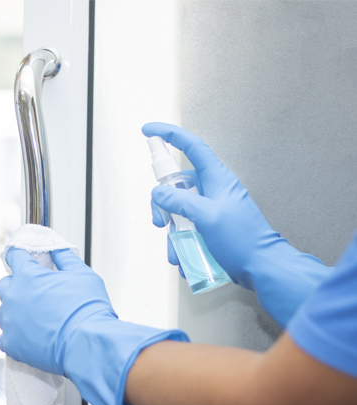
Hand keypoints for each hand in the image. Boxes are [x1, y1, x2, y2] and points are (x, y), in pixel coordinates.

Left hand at [0, 247, 187, 404]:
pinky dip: (20, 328)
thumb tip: (62, 247)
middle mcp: (18, 297)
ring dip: (20, 304)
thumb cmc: (92, 310)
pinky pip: (9, 332)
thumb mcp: (83, 275)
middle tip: (41, 284)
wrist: (92, 345)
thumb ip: (68, 258)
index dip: (22, 252)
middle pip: (8, 280)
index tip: (25, 252)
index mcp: (32, 277)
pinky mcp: (16, 342)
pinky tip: (38, 327)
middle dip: (23, 279)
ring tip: (43, 309)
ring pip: (7, 306)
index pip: (15, 255)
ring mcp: (14, 321)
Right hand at [143, 122, 332, 327]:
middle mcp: (212, 189)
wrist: (262, 266)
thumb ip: (180, 202)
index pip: (190, 146)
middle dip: (163, 205)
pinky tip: (183, 258)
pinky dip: (181, 241)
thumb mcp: (207, 217)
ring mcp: (211, 208)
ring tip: (176, 253)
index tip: (148, 131)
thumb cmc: (241, 239)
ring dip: (173, 231)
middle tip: (159, 222)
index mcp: (215, 177)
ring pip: (180, 210)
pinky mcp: (211, 225)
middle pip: (177, 185)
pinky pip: (188, 226)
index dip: (169, 134)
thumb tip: (159, 193)